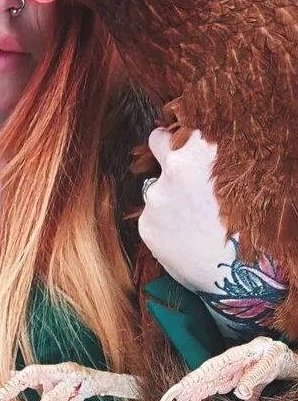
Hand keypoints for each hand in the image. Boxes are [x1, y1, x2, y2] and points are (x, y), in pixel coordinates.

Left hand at [138, 127, 237, 292]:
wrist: (245, 275)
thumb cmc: (252, 225)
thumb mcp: (242, 178)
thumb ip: (214, 159)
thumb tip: (199, 148)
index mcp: (204, 148)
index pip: (181, 125)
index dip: (183, 135)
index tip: (185, 141)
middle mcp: (176, 166)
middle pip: (157, 141)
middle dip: (164, 148)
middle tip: (179, 166)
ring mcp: (158, 196)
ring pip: (157, 187)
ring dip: (169, 197)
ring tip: (196, 221)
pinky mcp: (148, 224)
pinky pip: (153, 217)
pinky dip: (165, 225)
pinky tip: (188, 237)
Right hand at [160, 336, 297, 400]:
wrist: (278, 352)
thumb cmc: (272, 355)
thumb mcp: (266, 366)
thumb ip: (253, 380)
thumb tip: (240, 397)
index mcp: (228, 361)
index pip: (203, 373)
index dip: (187, 383)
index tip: (174, 392)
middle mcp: (223, 366)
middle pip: (198, 378)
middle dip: (182, 390)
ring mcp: (225, 372)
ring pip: (203, 384)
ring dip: (189, 394)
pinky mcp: (231, 378)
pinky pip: (212, 387)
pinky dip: (201, 394)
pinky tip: (193, 400)